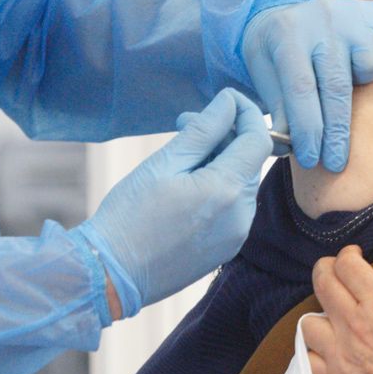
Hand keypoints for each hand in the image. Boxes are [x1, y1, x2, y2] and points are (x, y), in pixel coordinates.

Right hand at [74, 89, 270, 317]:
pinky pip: (232, 207)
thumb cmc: (130, 215)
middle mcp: (241, 215)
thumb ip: (202, 130)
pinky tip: (185, 187)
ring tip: (179, 158)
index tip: (226, 100)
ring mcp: (236, 236)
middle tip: (185, 124)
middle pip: (249, 160)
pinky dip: (217, 188)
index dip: (247, 113)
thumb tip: (228, 102)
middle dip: (225, 136)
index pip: (259, 139)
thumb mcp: (164, 163)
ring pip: (240, 183)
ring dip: (219, 162)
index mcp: (226, 190)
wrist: (113, 274)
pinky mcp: (226, 249)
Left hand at [241, 0, 372, 172]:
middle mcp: (323, 18)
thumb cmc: (278, 52)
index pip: (301, 88)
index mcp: (288, 32)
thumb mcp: (264, 74)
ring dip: (366, 83)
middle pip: (337, 86)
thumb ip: (278, 108)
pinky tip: (372, 69)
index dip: (308, 129)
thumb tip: (288, 146)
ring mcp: (355, 13)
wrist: (292, 12)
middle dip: (337, 132)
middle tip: (335, 163)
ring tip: (353, 85)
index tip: (311, 159)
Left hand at [301, 246, 372, 373]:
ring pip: (308, 323)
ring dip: (317, 316)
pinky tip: (326, 352)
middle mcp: (354, 324)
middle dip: (325, 271)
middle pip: (322, 283)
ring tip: (329, 317)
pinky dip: (314, 355)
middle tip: (333, 272)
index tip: (354, 256)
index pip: (346, 265)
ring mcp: (342, 354)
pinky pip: (309, 362)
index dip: (347, 255)